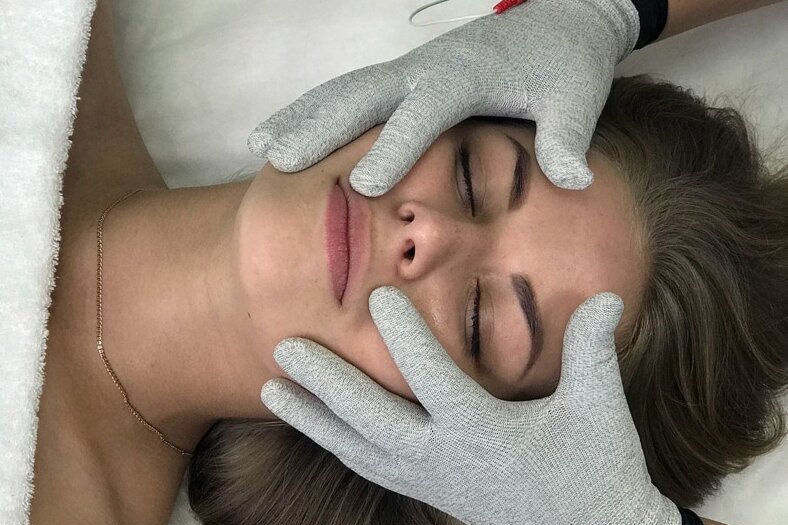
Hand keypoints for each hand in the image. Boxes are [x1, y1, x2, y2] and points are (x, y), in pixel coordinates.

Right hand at [247, 0, 638, 194]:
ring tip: (258, 146)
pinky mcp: (405, 75)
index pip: (422, 115)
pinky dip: (314, 109)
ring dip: (302, 116)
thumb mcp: (576, 100)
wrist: (559, 20)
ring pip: (345, 90)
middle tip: (278, 161)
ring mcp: (410, 70)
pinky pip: (352, 91)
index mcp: (465, 78)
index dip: (394, 148)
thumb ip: (567, 139)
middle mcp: (426, 70)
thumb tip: (573, 183)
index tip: (362, 185)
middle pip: (362, 95)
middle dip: (319, 127)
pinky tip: (287, 130)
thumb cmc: (564, 65)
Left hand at [261, 287, 680, 524]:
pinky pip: (371, 468)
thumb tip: (608, 295)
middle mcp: (447, 459)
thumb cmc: (598, 467)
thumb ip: (592, 348)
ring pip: (359, 450)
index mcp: (486, 433)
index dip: (406, 337)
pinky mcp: (428, 491)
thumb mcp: (600, 406)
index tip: (378, 296)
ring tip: (272, 390)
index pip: (435, 379)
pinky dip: (338, 444)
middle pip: (372, 419)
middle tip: (283, 347)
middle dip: (326, 384)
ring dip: (315, 420)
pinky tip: (316, 426)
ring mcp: (432, 481)